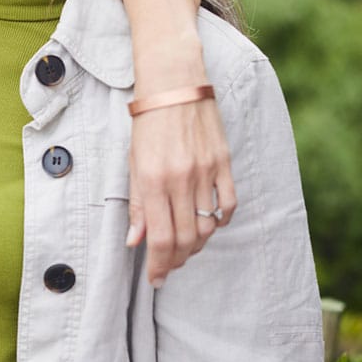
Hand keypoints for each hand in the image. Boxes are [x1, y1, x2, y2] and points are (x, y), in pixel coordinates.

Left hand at [125, 96, 235, 286]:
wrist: (173, 83)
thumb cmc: (147, 122)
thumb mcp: (132, 161)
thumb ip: (136, 204)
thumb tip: (135, 241)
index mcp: (152, 180)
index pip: (160, 239)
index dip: (159, 265)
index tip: (157, 278)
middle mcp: (180, 179)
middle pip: (186, 238)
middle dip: (177, 260)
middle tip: (170, 265)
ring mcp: (206, 172)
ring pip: (208, 226)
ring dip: (197, 244)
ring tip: (186, 246)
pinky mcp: (224, 163)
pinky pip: (229, 205)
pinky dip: (221, 221)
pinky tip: (210, 223)